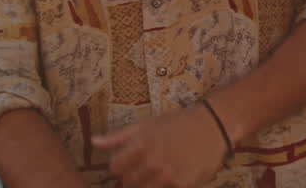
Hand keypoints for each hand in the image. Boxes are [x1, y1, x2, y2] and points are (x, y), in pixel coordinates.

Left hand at [91, 103, 228, 187]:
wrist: (211, 126)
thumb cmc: (176, 123)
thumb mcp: (146, 125)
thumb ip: (118, 137)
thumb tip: (93, 142)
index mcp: (140, 146)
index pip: (114, 168)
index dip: (120, 166)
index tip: (129, 162)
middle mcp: (152, 163)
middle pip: (127, 183)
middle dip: (133, 177)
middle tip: (146, 167)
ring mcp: (167, 176)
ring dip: (148, 184)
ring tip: (158, 172)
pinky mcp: (182, 185)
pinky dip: (165, 186)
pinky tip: (172, 175)